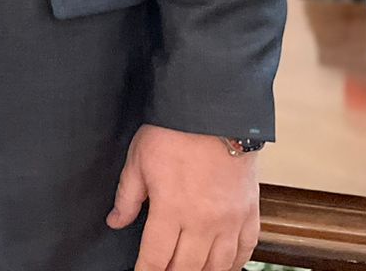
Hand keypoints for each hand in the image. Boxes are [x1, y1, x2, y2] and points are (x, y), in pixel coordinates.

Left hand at [106, 124, 259, 270]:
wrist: (215, 111)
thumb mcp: (138, 160)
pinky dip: (234, 265)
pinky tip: (223, 267)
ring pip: (217, 267)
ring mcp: (230, 220)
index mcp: (171, 209)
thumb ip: (127, 196)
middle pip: (186, 269)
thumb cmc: (174, 131)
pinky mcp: (249, 212)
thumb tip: (115, 221)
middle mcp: (202, 222)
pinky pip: (246, 251)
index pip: (155, 258)